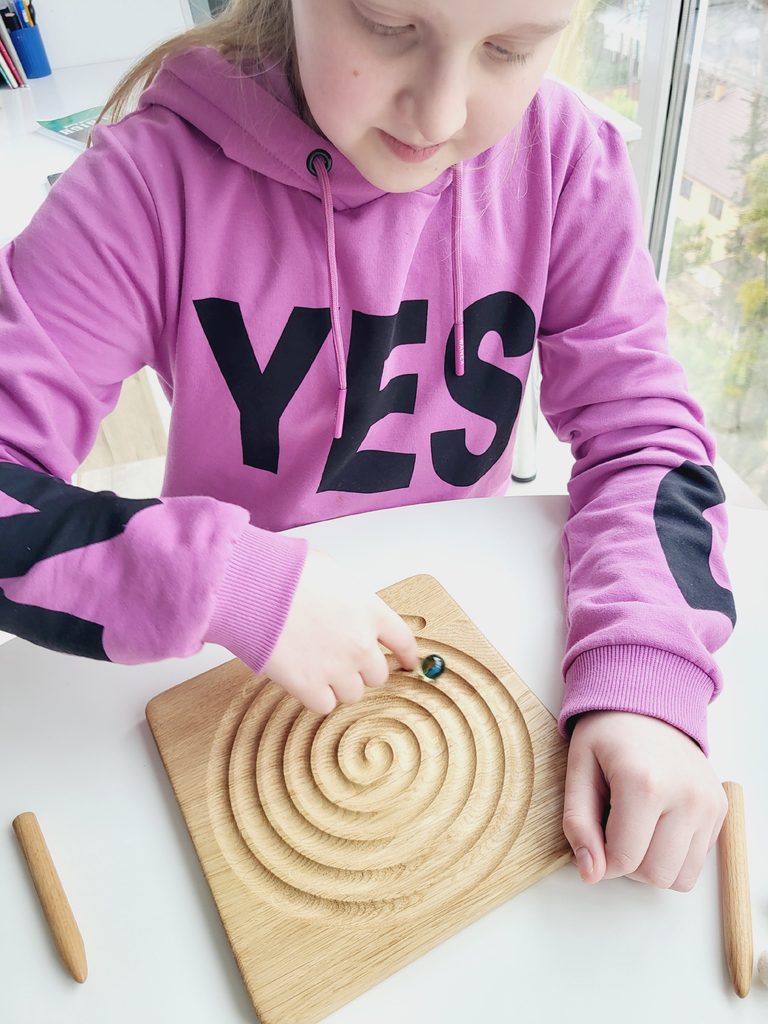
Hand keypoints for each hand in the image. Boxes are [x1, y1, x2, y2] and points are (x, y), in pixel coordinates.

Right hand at [263, 550, 418, 714]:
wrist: (255, 589)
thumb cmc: (286, 573)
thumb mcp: (331, 572)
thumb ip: (348, 596)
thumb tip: (343, 603)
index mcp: (370, 611)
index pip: (404, 641)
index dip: (407, 656)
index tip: (407, 662)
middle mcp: (360, 644)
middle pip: (378, 675)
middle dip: (362, 670)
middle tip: (342, 661)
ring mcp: (337, 668)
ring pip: (352, 694)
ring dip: (338, 685)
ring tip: (318, 668)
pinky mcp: (309, 686)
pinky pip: (324, 706)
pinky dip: (315, 697)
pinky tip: (304, 682)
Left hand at [562, 710, 727, 890]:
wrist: (647, 704)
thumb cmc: (608, 735)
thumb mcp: (578, 770)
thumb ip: (578, 825)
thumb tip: (590, 874)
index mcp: (644, 783)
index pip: (623, 860)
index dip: (600, 863)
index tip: (592, 841)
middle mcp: (685, 796)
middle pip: (655, 875)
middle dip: (627, 866)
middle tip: (613, 831)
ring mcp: (708, 804)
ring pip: (680, 878)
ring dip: (652, 866)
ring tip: (636, 830)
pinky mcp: (719, 809)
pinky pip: (696, 863)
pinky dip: (673, 856)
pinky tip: (656, 826)